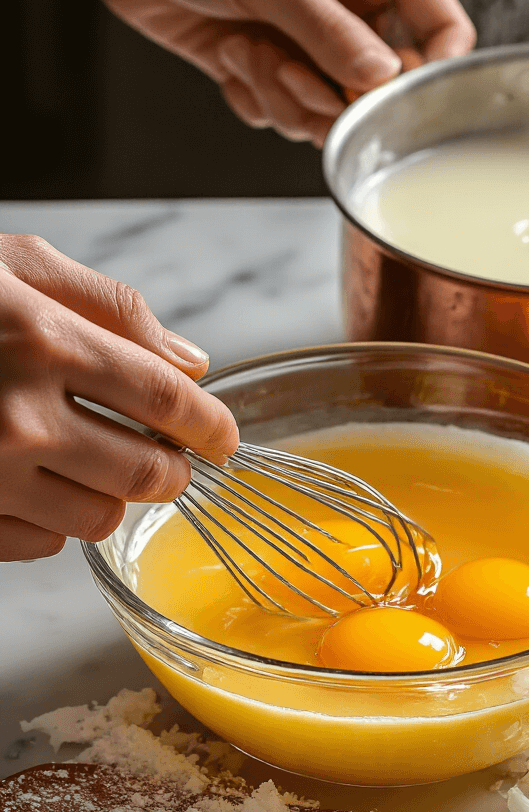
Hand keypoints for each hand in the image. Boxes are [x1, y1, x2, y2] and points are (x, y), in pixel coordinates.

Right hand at [0, 234, 238, 561]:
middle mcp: (17, 418)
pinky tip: (31, 482)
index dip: (211, 426)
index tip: (225, 438)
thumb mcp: (14, 267)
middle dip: (170, 468)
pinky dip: (52, 520)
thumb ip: (110, 308)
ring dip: (111, 495)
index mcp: (41, 341)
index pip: (165, 401)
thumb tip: (190, 363)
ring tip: (88, 462)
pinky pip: (42, 544)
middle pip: (146, 473)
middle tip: (163, 454)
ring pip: (100, 519)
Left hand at [98, 0, 475, 145]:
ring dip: (286, 98)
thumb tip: (381, 78)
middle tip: (294, 76)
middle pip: (385, 85)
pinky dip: (257, 99)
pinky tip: (230, 58)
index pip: (440, 25)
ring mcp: (314, 40)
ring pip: (333, 110)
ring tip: (248, 53)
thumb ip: (329, 31)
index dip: (426, 70)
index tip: (389, 96)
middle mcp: (352, 2)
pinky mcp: (278, 69)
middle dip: (335, 95)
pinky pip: (288, 116)